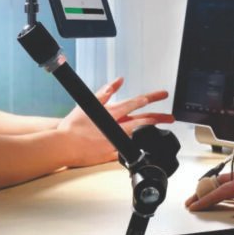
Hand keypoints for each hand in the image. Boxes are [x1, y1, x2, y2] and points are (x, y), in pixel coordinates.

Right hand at [57, 77, 174, 166]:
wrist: (62, 145)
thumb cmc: (73, 125)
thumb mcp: (89, 102)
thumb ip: (106, 91)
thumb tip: (119, 80)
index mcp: (112, 113)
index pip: (135, 103)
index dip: (151, 98)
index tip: (163, 94)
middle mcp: (116, 127)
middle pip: (143, 120)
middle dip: (159, 117)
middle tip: (171, 116)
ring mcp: (115, 141)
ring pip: (139, 135)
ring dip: (152, 132)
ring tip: (163, 129)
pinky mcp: (111, 154)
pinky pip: (128, 151)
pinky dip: (137, 147)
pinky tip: (146, 147)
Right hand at [186, 164, 233, 216]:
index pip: (228, 189)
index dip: (210, 197)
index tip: (197, 204)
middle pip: (224, 180)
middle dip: (206, 190)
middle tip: (192, 200)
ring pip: (230, 177)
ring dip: (214, 186)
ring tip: (202, 195)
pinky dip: (225, 183)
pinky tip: (223, 188)